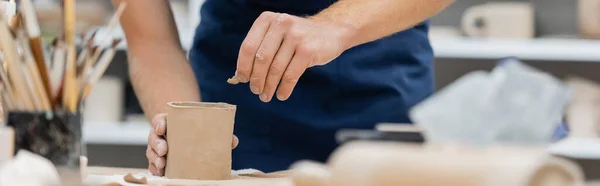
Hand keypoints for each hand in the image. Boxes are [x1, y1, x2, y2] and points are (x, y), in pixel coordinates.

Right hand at [146, 113, 239, 175]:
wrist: (187, 133)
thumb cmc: (195, 130)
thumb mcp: (204, 127)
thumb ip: (218, 132)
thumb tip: (233, 141)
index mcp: (169, 121)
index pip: (160, 120)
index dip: (159, 124)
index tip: (162, 129)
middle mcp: (160, 134)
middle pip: (153, 137)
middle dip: (156, 144)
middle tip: (164, 151)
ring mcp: (157, 147)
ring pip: (151, 151)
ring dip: (154, 159)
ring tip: (162, 164)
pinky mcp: (158, 159)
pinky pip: (153, 164)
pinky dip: (155, 169)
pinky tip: (160, 173)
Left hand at [234, 11, 355, 101]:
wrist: (332, 31)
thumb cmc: (299, 37)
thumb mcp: (278, 34)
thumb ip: (262, 48)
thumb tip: (242, 74)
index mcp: (268, 19)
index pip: (249, 46)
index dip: (243, 66)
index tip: (243, 79)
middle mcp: (280, 25)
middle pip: (261, 59)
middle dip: (256, 79)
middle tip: (256, 91)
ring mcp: (295, 37)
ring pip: (276, 69)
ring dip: (269, 86)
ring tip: (266, 96)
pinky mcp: (307, 50)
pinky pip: (291, 75)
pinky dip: (284, 88)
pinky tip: (282, 94)